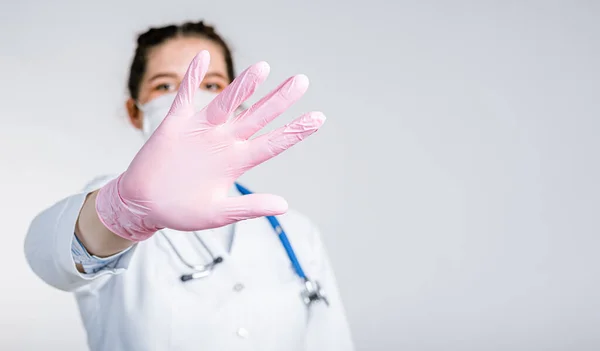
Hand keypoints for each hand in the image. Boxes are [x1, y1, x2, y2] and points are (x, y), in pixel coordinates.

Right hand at [95, 51, 325, 240]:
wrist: (145, 205)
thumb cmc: (181, 211)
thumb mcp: (218, 215)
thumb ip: (249, 207)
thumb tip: (284, 205)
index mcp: (237, 162)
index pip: (273, 143)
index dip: (295, 131)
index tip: (318, 118)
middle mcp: (224, 141)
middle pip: (257, 116)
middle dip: (279, 99)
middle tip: (302, 81)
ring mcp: (202, 130)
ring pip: (227, 102)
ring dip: (243, 85)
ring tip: (264, 67)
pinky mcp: (176, 124)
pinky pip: (185, 96)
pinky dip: (192, 77)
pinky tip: (202, 57)